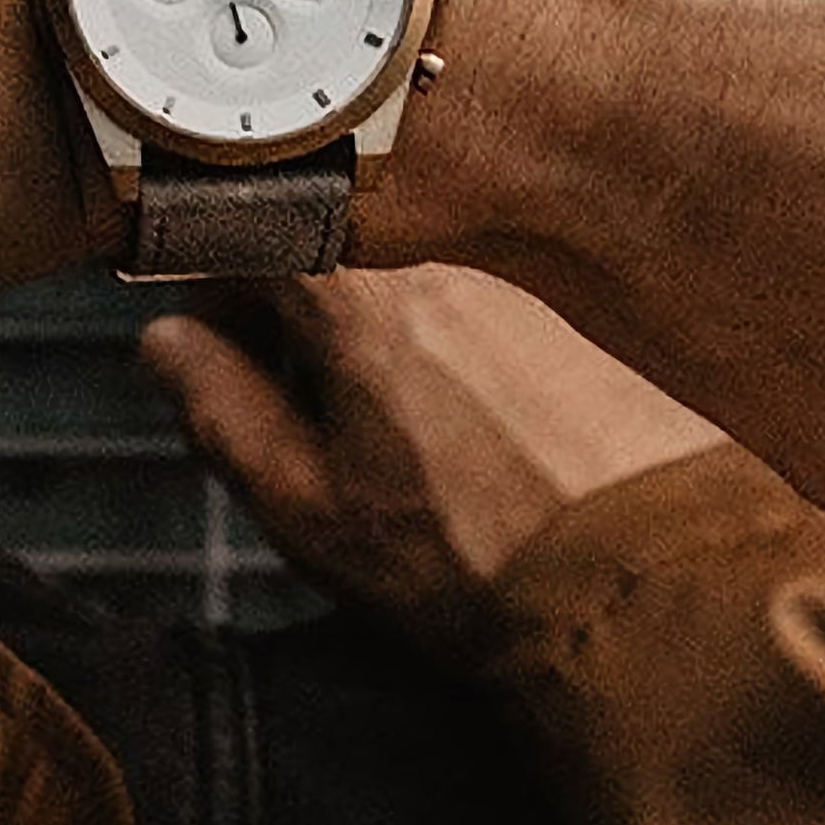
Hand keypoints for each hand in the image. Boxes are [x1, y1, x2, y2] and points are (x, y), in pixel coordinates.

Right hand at [143, 265, 724, 655]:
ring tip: (390, 446)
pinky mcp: (579, 325)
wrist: (655, 590)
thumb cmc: (471, 563)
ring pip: (405, 289)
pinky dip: (448, 360)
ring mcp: (521, 290)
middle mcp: (444, 267)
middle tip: (292, 412)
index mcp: (360, 300)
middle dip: (292, 321)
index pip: (252, 234)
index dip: (212, 285)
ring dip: (371, 343)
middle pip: (332, 256)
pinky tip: (468, 444)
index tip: (209, 342)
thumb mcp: (309, 508)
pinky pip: (480, 316)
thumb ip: (223, 410)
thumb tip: (168, 344)